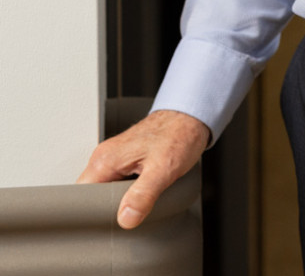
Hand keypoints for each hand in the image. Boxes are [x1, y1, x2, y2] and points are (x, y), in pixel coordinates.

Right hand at [77, 109, 210, 228]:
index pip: (80, 197)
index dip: (93, 213)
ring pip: (104, 190)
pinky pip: (116, 183)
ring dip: (118, 201)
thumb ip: (143, 195)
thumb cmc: (178, 134)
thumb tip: (125, 219)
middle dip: (106, 208)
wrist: (189, 116)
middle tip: (128, 213)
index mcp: (105, 159)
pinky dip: (126, 192)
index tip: (110, 222)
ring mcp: (114, 157)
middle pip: (90, 195)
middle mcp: (104, 157)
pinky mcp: (125, 159)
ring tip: (137, 203)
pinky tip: (141, 194)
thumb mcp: (163, 168)